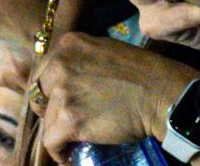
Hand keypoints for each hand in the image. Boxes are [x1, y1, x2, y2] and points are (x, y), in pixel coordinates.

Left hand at [34, 31, 196, 163]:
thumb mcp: (106, 50)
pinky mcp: (68, 119)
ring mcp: (63, 92)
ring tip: (72, 140)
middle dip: (48, 108)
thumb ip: (82, 59)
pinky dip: (58, 152)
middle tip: (65, 120)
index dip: (51, 89)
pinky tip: (68, 156)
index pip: (44, 69)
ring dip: (58, 131)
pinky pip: (51, 141)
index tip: (60, 101)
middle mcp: (60, 64)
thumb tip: (67, 78)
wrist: (161, 94)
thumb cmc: (143, 73)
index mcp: (69, 44)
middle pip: (38, 93)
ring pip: (46, 120)